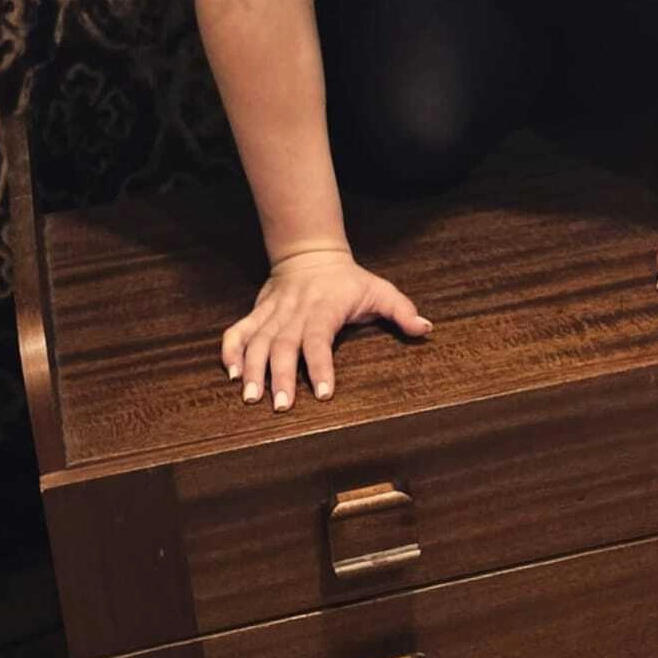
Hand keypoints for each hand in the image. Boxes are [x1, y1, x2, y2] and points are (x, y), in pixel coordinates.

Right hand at [220, 250, 432, 411]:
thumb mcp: (378, 289)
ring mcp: (273, 312)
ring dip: (252, 368)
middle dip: (280, 375)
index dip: (321, 365)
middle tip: (280, 406)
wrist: (310, 251)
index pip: (320, 337)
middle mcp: (296, 311)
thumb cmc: (348, 279)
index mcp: (325, 307)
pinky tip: (231, 375)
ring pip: (258, 340)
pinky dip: (231, 351)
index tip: (323, 393)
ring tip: (250, 397)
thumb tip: (425, 328)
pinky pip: (239, 331)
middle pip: (284, 344)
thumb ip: (401, 310)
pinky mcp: (257, 312)